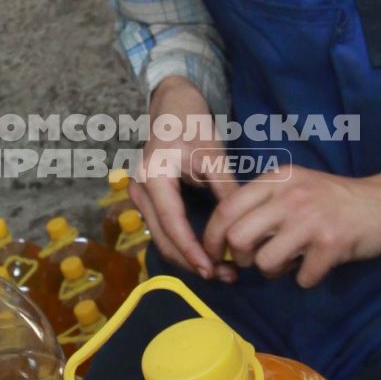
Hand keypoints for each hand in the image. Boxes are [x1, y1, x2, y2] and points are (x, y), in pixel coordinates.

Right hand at [130, 76, 238, 282]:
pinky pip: (163, 228)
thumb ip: (225, 188)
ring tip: (220, 270)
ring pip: (161, 236)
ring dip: (187, 256)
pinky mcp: (147, 199)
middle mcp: (139, 189)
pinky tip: (206, 253)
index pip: (172, 222)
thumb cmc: (192, 122)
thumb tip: (241, 225)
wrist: (171, 104)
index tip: (212, 269)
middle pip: (162, 237)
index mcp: (153, 176)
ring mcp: (139, 195)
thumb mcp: (212, 152)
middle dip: (190, 260)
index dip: (191, 249)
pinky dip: (183, 244)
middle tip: (224, 276)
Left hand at [201, 166, 380, 288]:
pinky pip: (302, 277)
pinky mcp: (332, 243)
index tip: (214, 255)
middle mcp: (290, 194)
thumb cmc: (335, 200)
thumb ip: (263, 205)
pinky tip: (319, 264)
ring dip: (275, 271)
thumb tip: (226, 240)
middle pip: (238, 238)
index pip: (226, 208)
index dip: (212, 238)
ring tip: (293, 261)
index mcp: (277, 178)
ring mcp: (312, 218)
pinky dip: (308, 278)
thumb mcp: (296, 187)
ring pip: (264, 261)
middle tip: (259, 260)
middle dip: (242, 258)